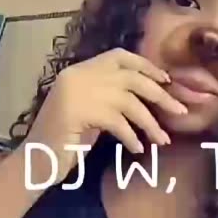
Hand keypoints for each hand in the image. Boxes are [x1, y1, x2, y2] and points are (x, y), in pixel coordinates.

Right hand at [22, 48, 186, 184]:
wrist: (36, 160)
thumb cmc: (66, 140)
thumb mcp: (91, 112)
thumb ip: (111, 99)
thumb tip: (149, 99)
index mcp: (80, 71)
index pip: (119, 56)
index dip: (145, 66)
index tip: (165, 80)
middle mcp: (78, 76)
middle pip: (131, 78)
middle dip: (160, 95)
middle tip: (180, 111)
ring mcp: (76, 92)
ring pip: (129, 102)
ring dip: (151, 123)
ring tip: (162, 140)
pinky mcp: (77, 113)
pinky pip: (118, 122)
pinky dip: (131, 137)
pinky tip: (137, 149)